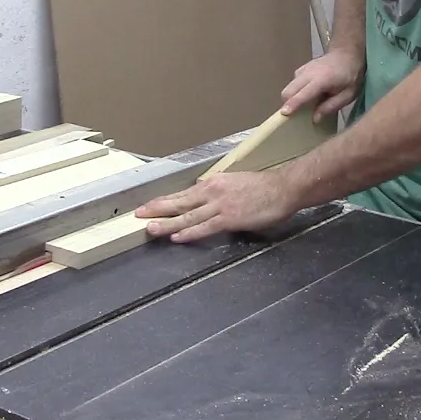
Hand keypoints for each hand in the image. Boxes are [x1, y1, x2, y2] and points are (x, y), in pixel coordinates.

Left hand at [135, 169, 296, 243]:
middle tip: (138, 215)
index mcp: (212, 183)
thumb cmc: (262, 187)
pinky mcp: (229, 218)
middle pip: (178, 202)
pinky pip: (204, 227)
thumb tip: (204, 197)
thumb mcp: (233, 183)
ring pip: (187, 216)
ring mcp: (219, 205)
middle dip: (157, 209)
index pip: (182, 194)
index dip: (163, 201)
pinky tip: (177, 236)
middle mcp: (211, 192)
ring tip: (150, 228)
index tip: (148, 206)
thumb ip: (217, 192)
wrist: (282, 188)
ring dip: (167, 223)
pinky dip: (189, 232)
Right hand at [281, 48, 364, 121]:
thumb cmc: (350, 76)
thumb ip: (331, 106)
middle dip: (288, 103)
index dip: (293, 104)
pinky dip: (295, 92)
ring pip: (289, 87)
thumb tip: (315, 118)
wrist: (346, 54)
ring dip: (292, 98)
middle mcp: (308, 73)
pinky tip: (307, 93)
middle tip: (294, 114)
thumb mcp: (348, 95)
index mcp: (321, 79)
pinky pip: (293, 84)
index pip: (303, 93)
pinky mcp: (300, 70)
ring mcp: (302, 70)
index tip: (284, 113)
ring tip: (305, 104)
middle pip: (288, 90)